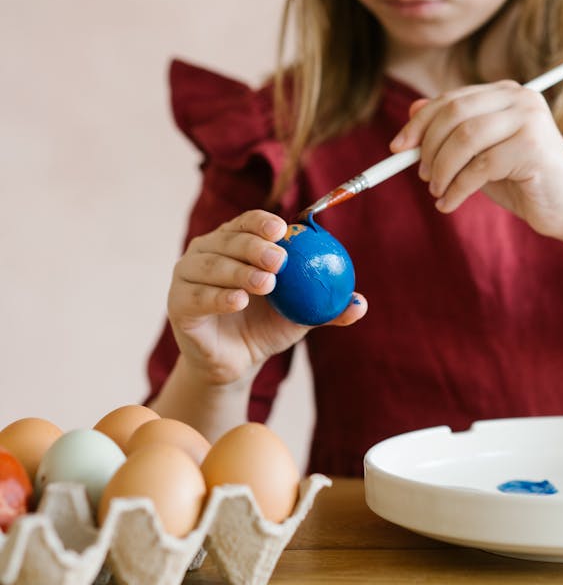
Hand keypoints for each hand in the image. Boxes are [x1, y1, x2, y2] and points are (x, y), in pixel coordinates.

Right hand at [167, 210, 366, 384]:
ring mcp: (187, 276)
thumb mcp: (302, 315)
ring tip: (266, 284)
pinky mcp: (178, 304)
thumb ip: (328, 307)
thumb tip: (361, 304)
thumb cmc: (266, 327)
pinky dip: (217, 297)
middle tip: (280, 260)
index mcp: (234, 243)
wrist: (236, 362)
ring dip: (239, 272)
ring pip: (211, 266)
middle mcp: (207, 252)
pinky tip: (238, 301)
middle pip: (229, 240)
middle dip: (254, 246)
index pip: (246, 222)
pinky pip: (196, 296)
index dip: (262, 222)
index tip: (284, 230)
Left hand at [390, 80, 562, 238]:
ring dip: (442, 170)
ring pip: (464, 138)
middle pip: (454, 113)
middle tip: (422, 175)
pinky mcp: (533, 146)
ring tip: (438, 192)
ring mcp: (529, 119)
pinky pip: (479, 167)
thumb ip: (451, 133)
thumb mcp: (479, 155)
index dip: (420, 123)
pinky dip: (457, 188)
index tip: (398, 147)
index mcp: (506, 93)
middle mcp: (520, 98)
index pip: (451, 100)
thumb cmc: (521, 181)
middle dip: (428, 146)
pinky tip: (450, 203)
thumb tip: (411, 111)